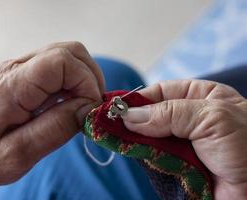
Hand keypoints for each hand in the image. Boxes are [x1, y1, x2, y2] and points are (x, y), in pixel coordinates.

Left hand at [0, 41, 104, 198]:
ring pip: (67, 55)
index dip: (86, 81)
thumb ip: (56, 129)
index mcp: (12, 86)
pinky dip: (74, 81)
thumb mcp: (20, 154)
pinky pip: (59, 66)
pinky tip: (70, 102)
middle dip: (90, 78)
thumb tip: (89, 107)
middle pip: (69, 51)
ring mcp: (19, 68)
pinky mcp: (25, 74)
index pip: (62, 61)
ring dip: (84, 78)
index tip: (90, 108)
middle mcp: (15, 68)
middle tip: (91, 107)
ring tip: (82, 106)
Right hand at [122, 80, 246, 199]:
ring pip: (148, 136)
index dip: (138, 99)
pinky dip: (143, 156)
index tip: (116, 108)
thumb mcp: (211, 117)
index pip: (160, 91)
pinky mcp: (176, 164)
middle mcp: (189, 118)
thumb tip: (129, 115)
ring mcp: (181, 142)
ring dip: (136, 139)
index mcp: (201, 97)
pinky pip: (152, 157)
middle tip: (112, 125)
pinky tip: (134, 153)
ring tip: (119, 139)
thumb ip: (169, 112)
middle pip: (151, 114)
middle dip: (133, 120)